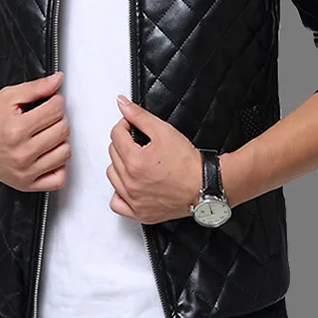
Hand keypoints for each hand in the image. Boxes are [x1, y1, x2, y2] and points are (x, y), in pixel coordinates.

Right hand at [0, 72, 70, 190]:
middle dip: (58, 119)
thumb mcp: (9, 97)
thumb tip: (57, 80)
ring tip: (46, 135)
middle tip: (46, 118)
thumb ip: (36, 87)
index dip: (56, 101)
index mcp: (16, 129)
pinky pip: (59, 179)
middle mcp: (21, 153)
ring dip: (60, 141)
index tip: (50, 102)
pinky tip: (48, 155)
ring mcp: (25, 171)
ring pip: (65, 153)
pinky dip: (59, 166)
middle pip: (63, 130)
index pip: (56, 110)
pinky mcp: (27, 184)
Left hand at [106, 94, 201, 223]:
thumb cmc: (188, 163)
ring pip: (112, 176)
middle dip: (123, 143)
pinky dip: (119, 193)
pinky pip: (117, 203)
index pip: (116, 135)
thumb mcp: (163, 131)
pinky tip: (130, 184)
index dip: (125, 125)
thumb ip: (139, 116)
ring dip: (120, 165)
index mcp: (134, 161)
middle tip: (138, 142)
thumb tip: (122, 104)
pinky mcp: (140, 213)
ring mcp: (134, 200)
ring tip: (136, 161)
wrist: (205, 186)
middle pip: (112, 154)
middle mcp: (131, 183)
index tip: (132, 126)